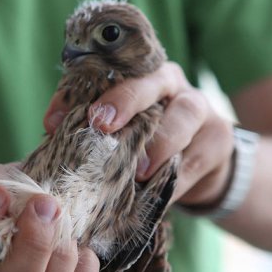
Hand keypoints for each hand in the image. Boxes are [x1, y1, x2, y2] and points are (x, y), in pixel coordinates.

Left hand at [43, 61, 235, 206]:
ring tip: (139, 171)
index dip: (76, 94)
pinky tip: (158, 197)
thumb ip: (92, 133)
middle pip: (150, 82)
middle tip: (101, 124)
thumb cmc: (149, 143)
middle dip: (124, 100)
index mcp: (138, 76)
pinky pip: (197, 158)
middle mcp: (170, 84)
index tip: (53, 120)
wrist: (202, 163)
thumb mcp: (121, 134)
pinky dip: (176, 180)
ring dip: (159, 143)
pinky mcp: (219, 138)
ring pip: (183, 116)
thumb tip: (52, 140)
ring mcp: (199, 108)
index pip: (106, 74)